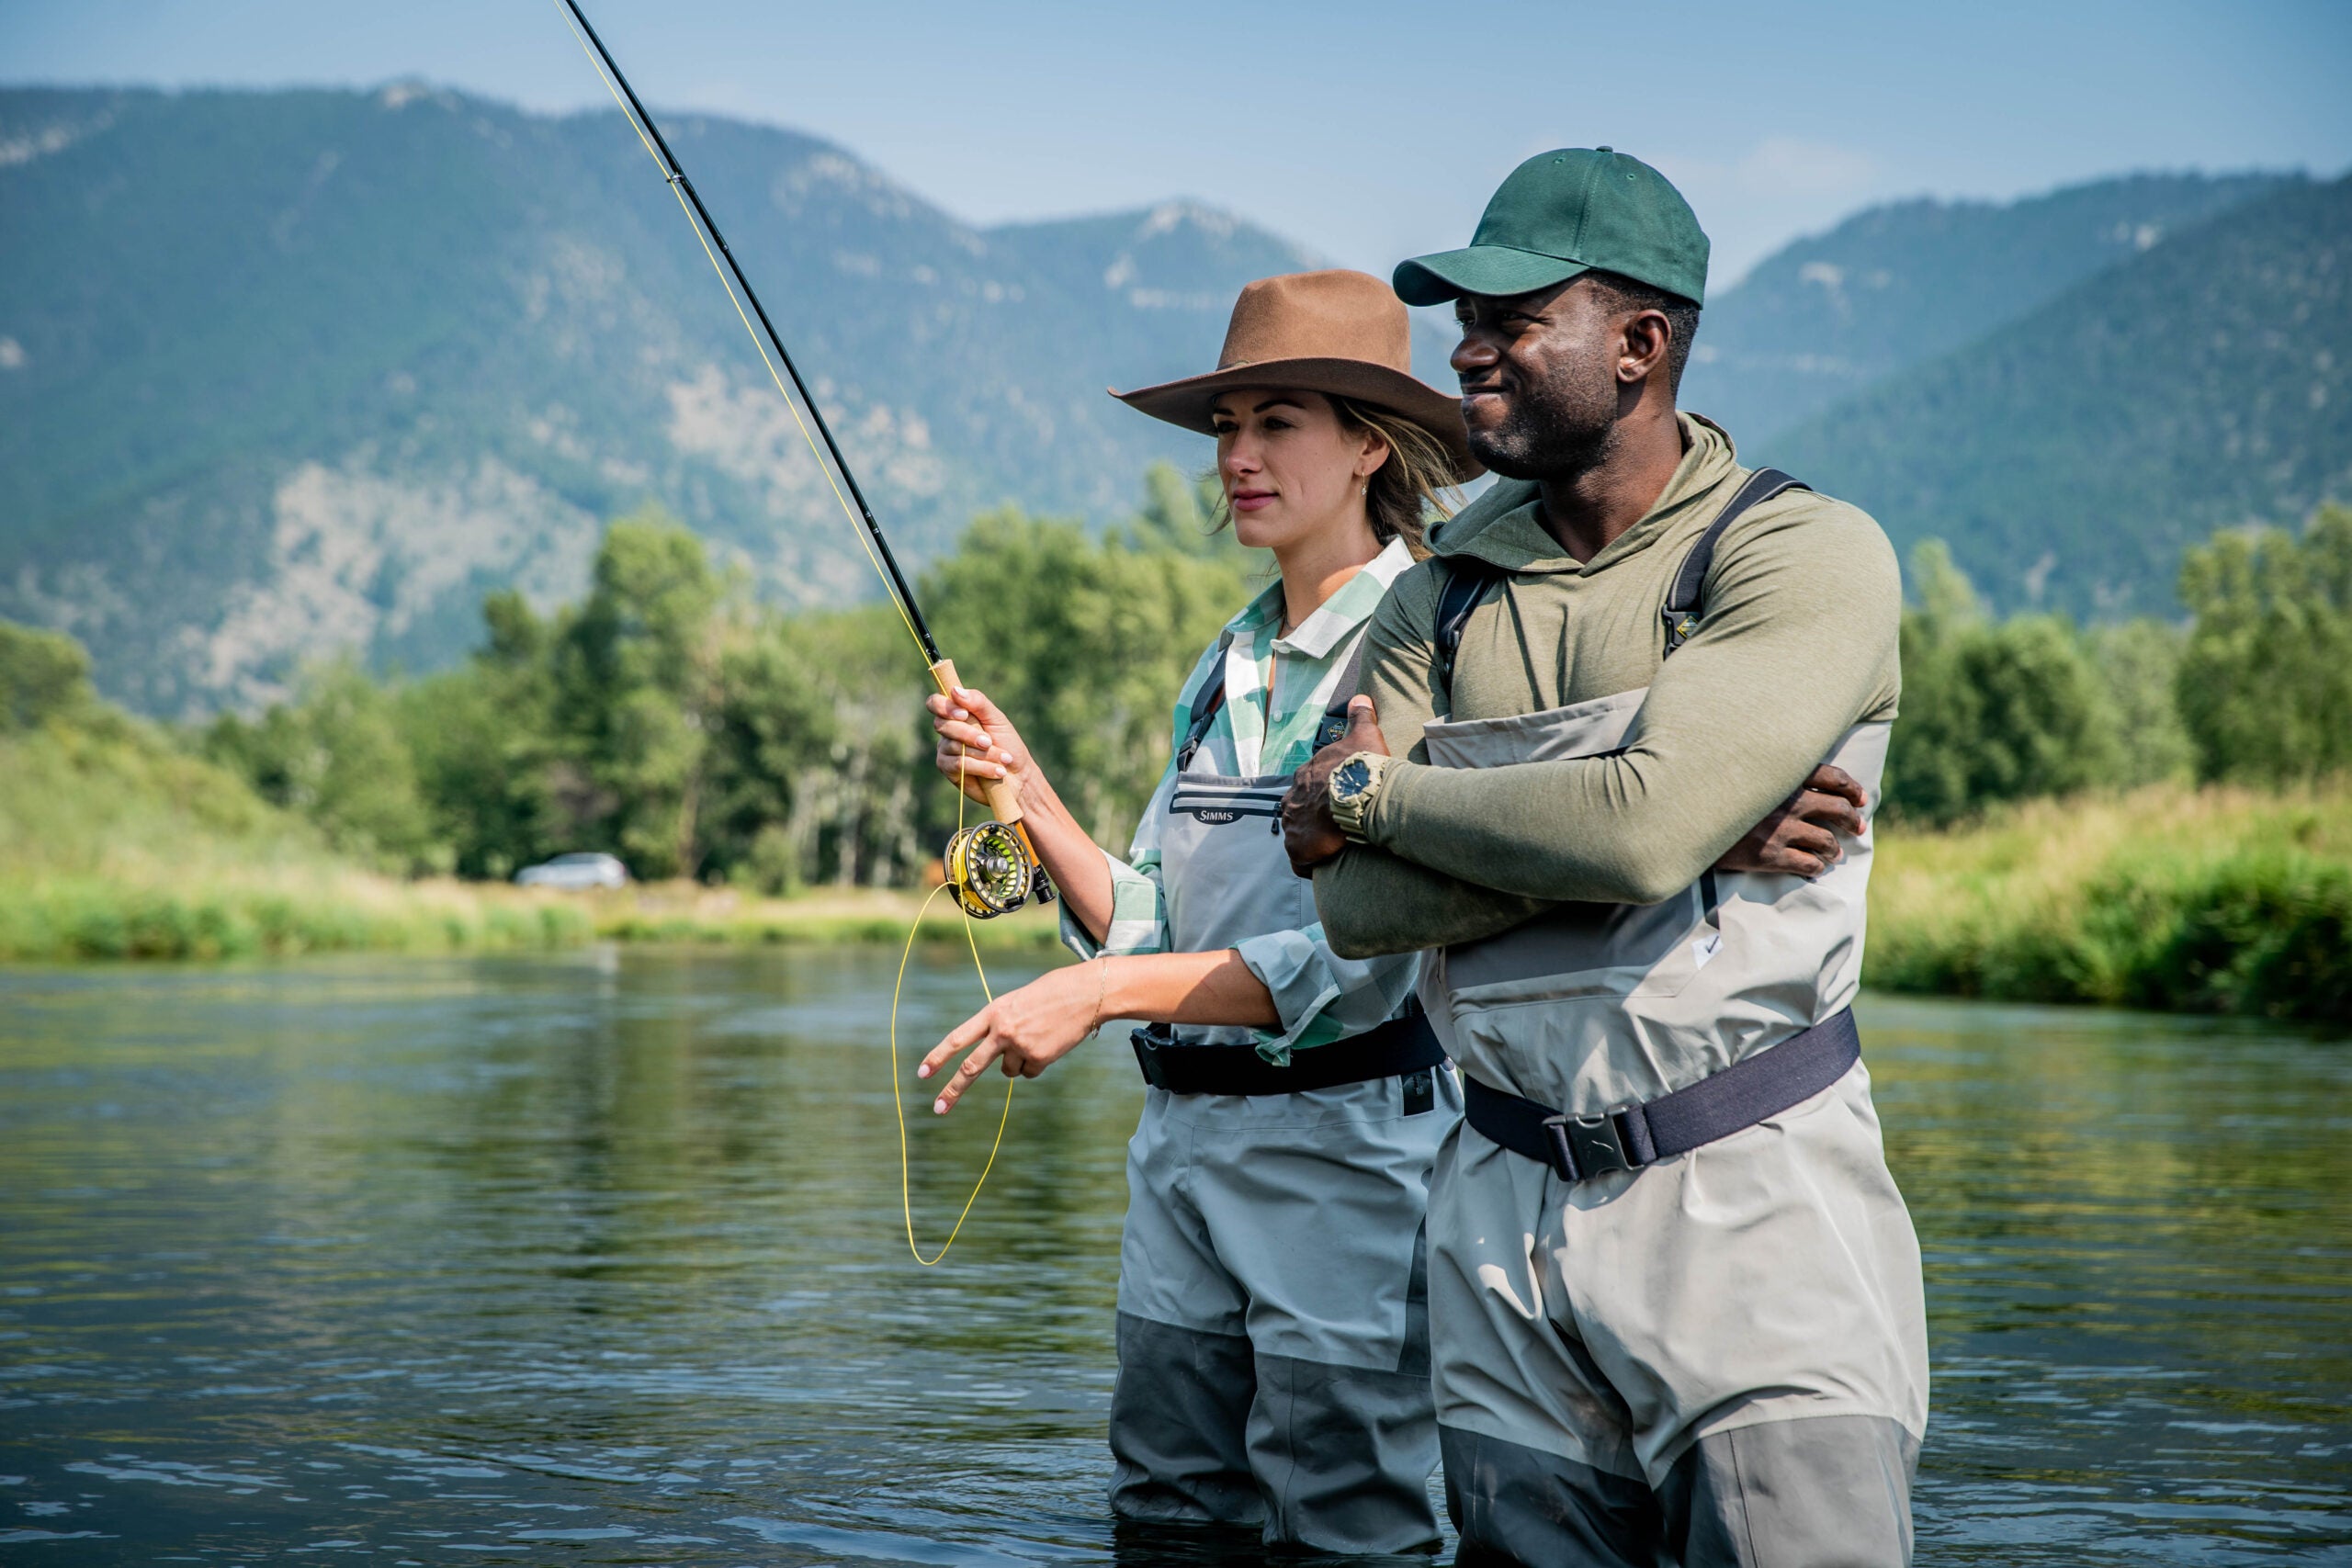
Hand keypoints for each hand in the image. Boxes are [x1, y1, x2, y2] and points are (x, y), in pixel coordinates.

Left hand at [918, 958, 1110, 1113]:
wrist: (1085, 993)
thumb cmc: (1051, 994)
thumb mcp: (1016, 1003)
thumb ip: (1000, 1026)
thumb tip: (997, 1063)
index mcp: (993, 1012)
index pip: (958, 1038)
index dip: (938, 1056)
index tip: (922, 1073)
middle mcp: (1002, 1031)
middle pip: (971, 1066)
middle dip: (953, 1090)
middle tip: (938, 1108)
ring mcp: (1020, 1046)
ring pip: (1008, 1071)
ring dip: (1019, 1061)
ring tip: (1038, 1037)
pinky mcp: (1039, 1059)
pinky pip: (1029, 1072)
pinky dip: (1038, 1063)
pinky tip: (1050, 1044)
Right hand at [926, 685, 1033, 806]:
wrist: (1018, 774)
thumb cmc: (1008, 744)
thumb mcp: (997, 719)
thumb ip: (978, 703)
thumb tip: (955, 691)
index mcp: (957, 714)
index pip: (935, 703)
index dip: (944, 707)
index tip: (964, 715)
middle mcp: (947, 731)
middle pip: (942, 725)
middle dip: (969, 734)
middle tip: (989, 741)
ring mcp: (945, 750)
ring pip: (953, 746)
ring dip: (982, 753)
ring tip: (1003, 759)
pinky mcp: (948, 770)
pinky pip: (958, 764)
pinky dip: (982, 766)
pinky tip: (998, 771)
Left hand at [1281, 695, 1388, 876]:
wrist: (1358, 795)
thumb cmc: (1362, 766)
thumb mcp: (1364, 735)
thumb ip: (1360, 717)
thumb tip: (1360, 698)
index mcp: (1307, 774)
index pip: (1311, 785)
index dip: (1326, 795)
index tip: (1342, 803)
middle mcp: (1293, 798)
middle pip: (1302, 810)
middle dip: (1317, 819)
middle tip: (1340, 827)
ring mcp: (1293, 823)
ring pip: (1300, 835)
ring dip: (1314, 842)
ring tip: (1336, 848)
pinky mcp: (1299, 848)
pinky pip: (1301, 860)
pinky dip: (1311, 864)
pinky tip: (1327, 866)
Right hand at [1715, 763, 1868, 877]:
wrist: (1688, 825)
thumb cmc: (1720, 799)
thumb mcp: (1748, 779)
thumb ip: (1778, 777)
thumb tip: (1812, 786)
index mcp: (1783, 778)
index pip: (1832, 777)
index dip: (1852, 788)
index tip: (1859, 799)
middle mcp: (1786, 802)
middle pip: (1837, 809)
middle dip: (1853, 820)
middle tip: (1858, 827)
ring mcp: (1779, 830)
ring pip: (1827, 841)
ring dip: (1834, 849)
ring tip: (1834, 854)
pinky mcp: (1769, 856)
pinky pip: (1809, 864)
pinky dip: (1816, 867)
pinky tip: (1814, 868)